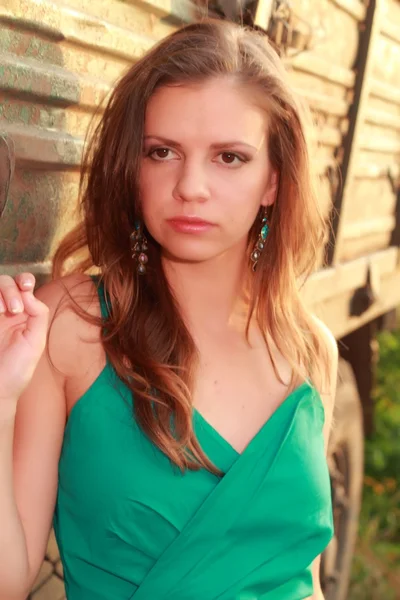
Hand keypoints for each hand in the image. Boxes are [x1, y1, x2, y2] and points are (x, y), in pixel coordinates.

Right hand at [0, 273, 48, 403]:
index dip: (24, 279)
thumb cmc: (17, 369)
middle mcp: (4, 311)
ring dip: (0, 292)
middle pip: (4, 282)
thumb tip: (29, 293)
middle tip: (15, 309)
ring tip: (2, 310)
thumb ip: (38, 314)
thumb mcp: (36, 341)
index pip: (22, 286)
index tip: (26, 286)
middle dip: (11, 289)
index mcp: (23, 314)